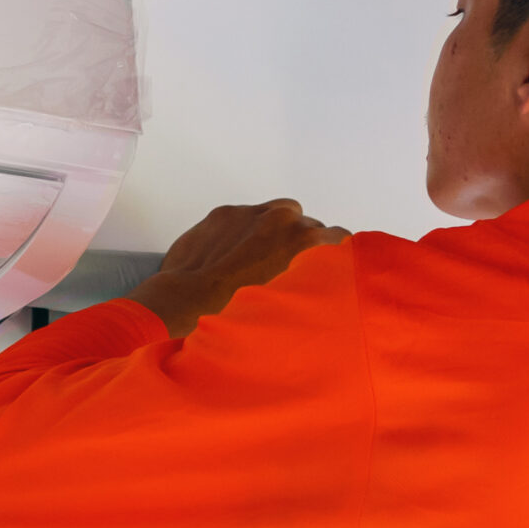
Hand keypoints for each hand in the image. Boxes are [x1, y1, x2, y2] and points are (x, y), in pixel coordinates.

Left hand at [128, 199, 349, 339]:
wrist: (188, 303)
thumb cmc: (239, 315)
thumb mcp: (290, 305)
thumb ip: (309, 287)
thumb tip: (317, 291)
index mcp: (309, 242)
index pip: (341, 237)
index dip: (334, 255)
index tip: (328, 268)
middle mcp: (285, 219)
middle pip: (308, 225)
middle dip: (301, 245)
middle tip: (286, 272)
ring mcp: (254, 212)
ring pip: (280, 212)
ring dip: (276, 230)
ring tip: (261, 259)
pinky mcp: (225, 213)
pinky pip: (246, 217)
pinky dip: (244, 231)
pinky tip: (232, 257)